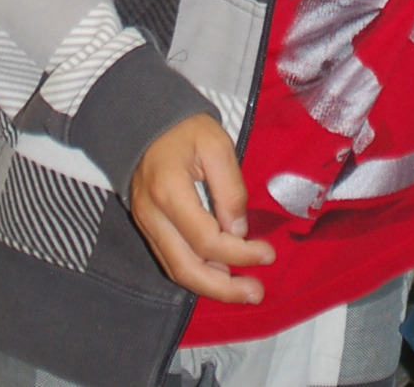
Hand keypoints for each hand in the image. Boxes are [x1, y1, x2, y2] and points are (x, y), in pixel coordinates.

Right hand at [130, 113, 274, 302]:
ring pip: (176, 271)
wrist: (147, 121)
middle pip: (186, 268)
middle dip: (223, 288)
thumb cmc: (186, 129)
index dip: (238, 254)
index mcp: (169, 192)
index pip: (206, 240)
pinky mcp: (147, 226)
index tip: (267, 254)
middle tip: (255, 293)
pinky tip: (219, 275)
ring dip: (210, 287)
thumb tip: (239, 233)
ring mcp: (146, 224)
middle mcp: (152, 216)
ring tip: (242, 291)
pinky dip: (195, 274)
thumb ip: (230, 190)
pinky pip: (170, 260)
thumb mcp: (217, 146)